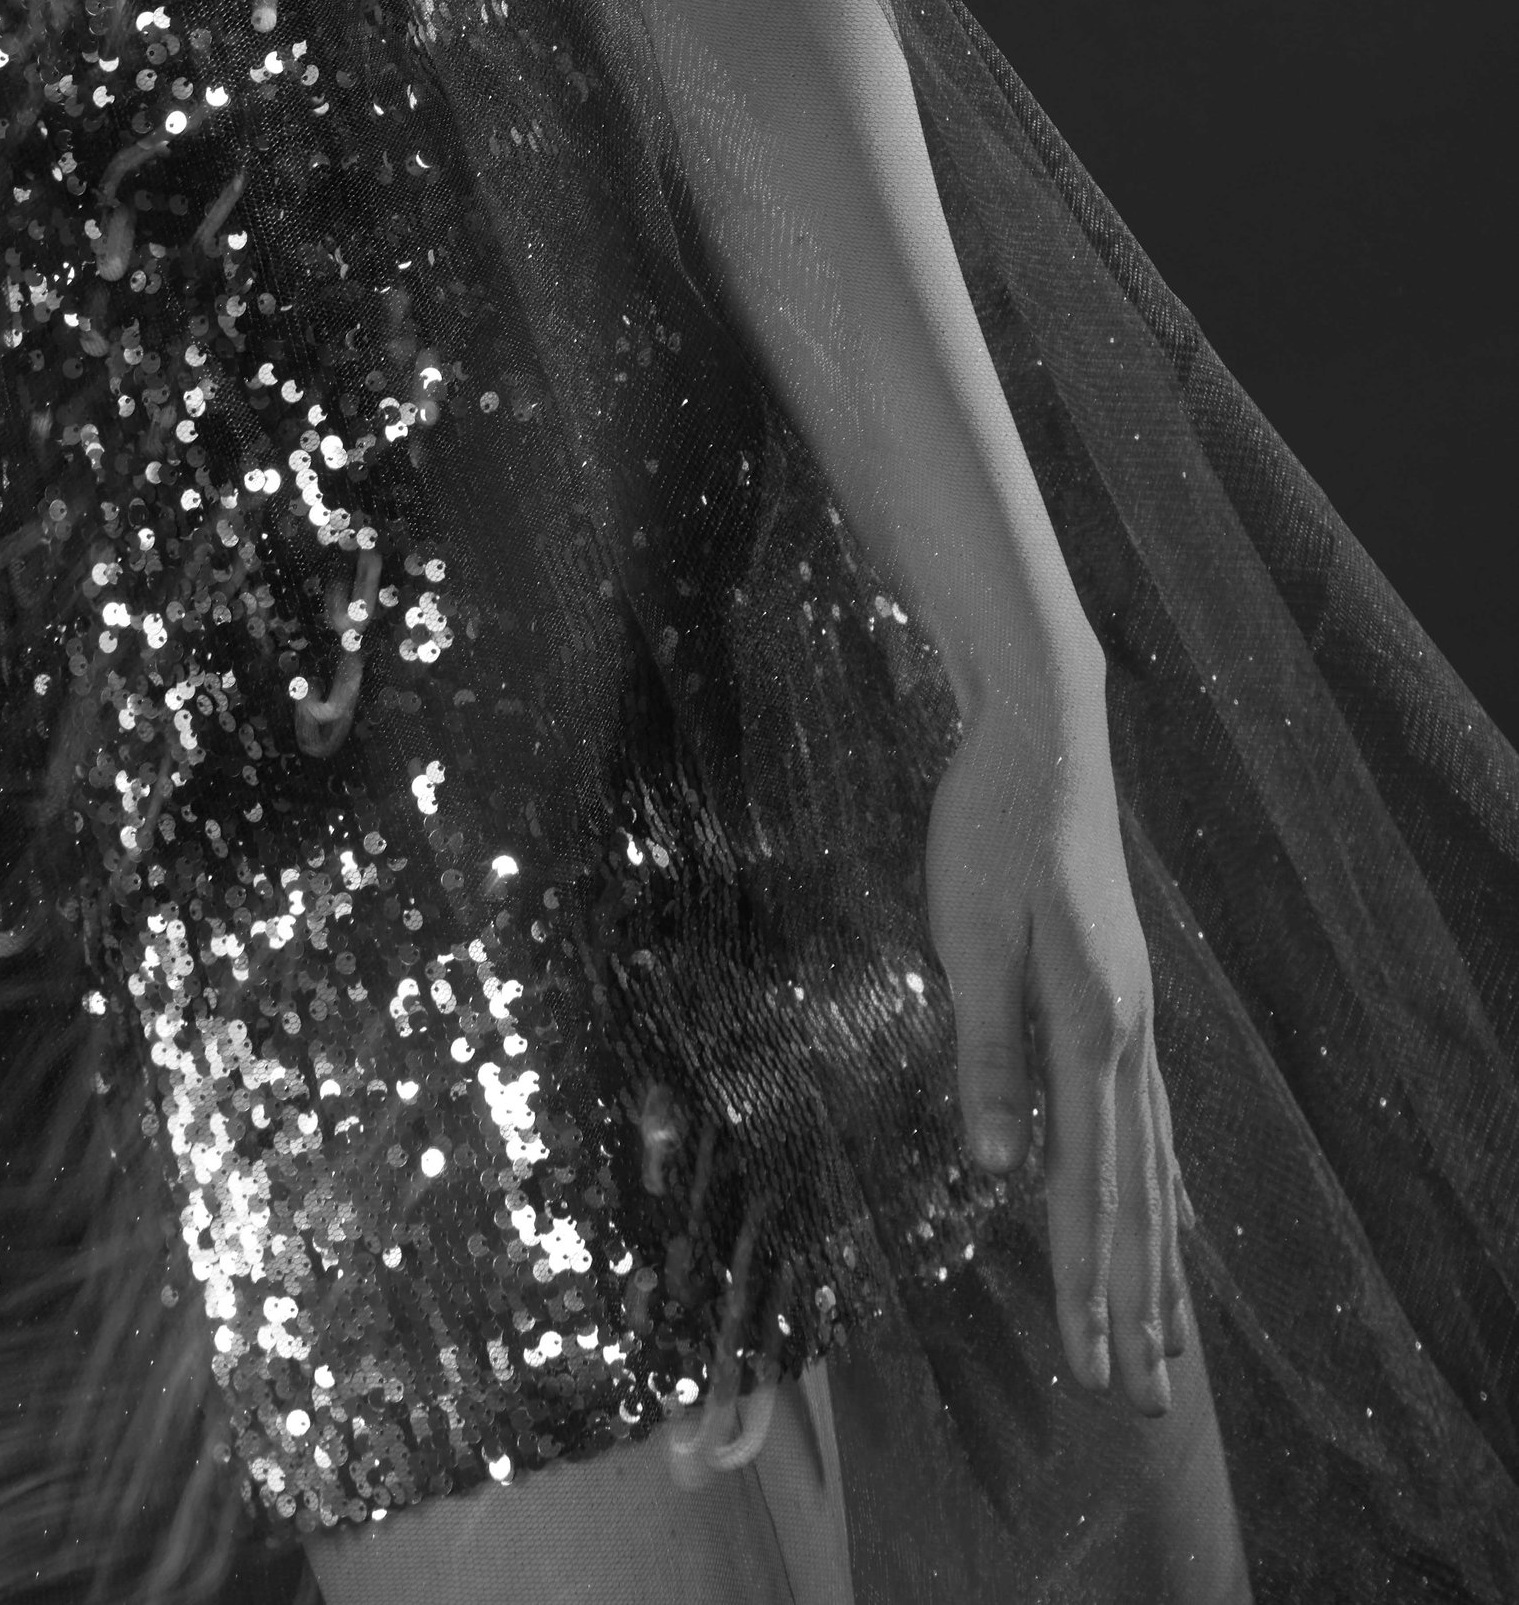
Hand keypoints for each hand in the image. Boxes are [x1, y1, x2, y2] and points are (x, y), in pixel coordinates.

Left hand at [925, 663, 1197, 1413]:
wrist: (1043, 736)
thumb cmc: (989, 831)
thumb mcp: (969, 939)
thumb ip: (985, 1055)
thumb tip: (995, 1173)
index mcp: (1091, 1029)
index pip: (1087, 1185)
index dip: (1088, 1281)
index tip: (1093, 1369)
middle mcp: (1128, 1035)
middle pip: (1137, 1194)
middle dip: (1136, 1302)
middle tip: (1143, 1400)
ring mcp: (1136, 1015)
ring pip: (1153, 1164)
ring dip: (1155, 1256)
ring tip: (1167, 1339)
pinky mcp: (1122, 995)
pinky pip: (1148, 1119)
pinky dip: (1158, 1183)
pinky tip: (1163, 1209)